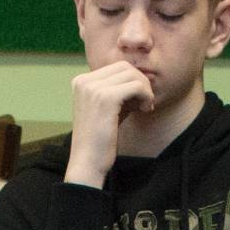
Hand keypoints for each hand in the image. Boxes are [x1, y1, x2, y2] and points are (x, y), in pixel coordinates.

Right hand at [68, 59, 154, 183]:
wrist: (88, 162)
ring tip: (146, 108)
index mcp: (82, 81)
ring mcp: (93, 87)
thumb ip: (120, 95)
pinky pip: (135, 86)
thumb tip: (141, 83)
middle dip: (141, 84)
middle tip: (147, 104)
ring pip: (131, 74)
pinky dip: (146, 96)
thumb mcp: (109, 112)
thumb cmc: (100, 142)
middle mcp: (85, 80)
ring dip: (145, 90)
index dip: (133, 82)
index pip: (116, 67)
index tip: (140, 102)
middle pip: (124, 67)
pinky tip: (146, 110)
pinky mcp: (105, 97)